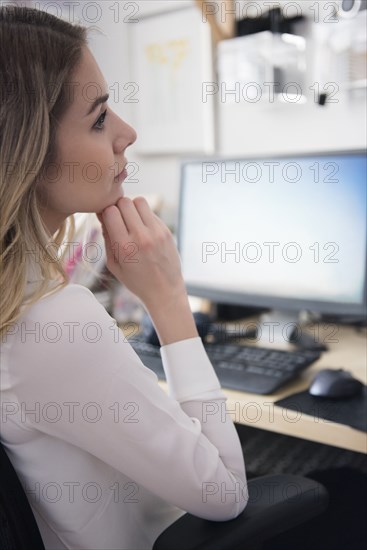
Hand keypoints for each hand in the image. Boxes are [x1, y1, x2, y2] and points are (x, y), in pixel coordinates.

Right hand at [97, 197, 197, 343]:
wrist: (165, 291)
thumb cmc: (136, 281)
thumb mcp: (114, 265)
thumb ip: (107, 239)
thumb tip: (102, 216)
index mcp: (125, 247)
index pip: (110, 211)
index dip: (106, 213)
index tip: (107, 220)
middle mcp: (141, 237)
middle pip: (124, 202)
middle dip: (118, 208)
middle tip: (120, 219)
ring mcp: (156, 233)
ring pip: (139, 201)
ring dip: (132, 208)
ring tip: (132, 221)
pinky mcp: (166, 231)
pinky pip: (151, 212)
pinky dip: (144, 216)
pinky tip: (144, 230)